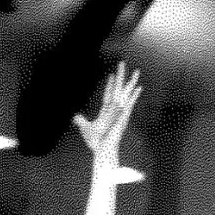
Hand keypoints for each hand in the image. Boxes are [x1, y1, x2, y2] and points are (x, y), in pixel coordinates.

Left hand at [73, 61, 143, 182]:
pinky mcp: (123, 116)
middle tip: (123, 64)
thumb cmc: (96, 142)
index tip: (112, 75)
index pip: (108, 95)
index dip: (110, 85)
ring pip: (126, 93)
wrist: (103, 150)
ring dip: (131, 82)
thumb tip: (75, 116)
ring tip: (136, 70)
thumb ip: (81, 121)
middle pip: (119, 90)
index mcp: (107, 112)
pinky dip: (134, 96)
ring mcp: (120, 112)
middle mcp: (115, 110)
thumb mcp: (86, 128)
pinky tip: (139, 88)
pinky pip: (129, 104)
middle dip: (121, 77)